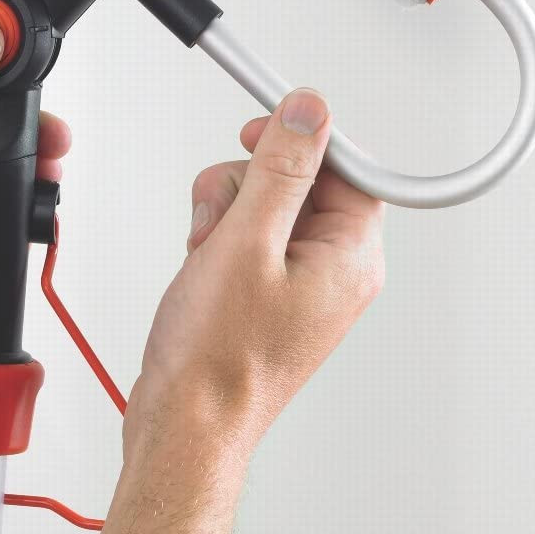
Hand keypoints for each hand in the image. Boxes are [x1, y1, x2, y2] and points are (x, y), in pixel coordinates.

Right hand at [124, 87, 383, 460]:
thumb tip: (310, 112)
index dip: (301, 142)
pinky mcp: (267, 289)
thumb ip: (282, 169)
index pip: (346, 166)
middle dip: (247, 183)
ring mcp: (298, 281)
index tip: (259, 138)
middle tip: (225, 215)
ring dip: (224, 210)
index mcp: (349, 258)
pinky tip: (203, 261)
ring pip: (264, 200)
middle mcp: (333, 269)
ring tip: (208, 249)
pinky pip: (248, 233)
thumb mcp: (247, 242)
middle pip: (298, 178)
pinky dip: (218, 235)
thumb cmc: (219, 358)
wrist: (184, 421)